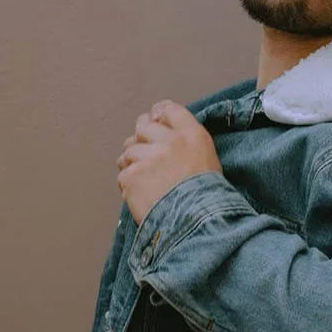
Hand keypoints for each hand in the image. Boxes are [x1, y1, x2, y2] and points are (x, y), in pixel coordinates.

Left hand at [116, 99, 222, 224]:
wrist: (197, 221)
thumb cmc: (206, 194)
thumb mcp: (207, 158)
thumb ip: (186, 141)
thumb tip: (162, 131)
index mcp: (192, 135)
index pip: (169, 110)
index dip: (158, 113)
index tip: (153, 118)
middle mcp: (170, 141)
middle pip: (143, 126)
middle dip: (140, 137)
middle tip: (143, 151)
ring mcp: (149, 158)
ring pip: (129, 151)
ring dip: (132, 163)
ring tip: (145, 180)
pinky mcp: (132, 177)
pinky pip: (123, 175)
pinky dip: (129, 185)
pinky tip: (141, 195)